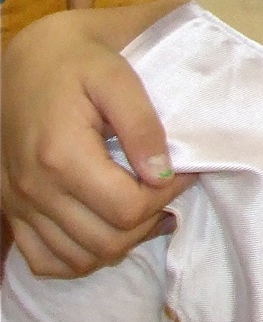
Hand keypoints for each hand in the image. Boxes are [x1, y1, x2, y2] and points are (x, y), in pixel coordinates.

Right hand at [2, 15, 189, 276]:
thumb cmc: (76, 61)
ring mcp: (19, 204)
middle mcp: (35, 189)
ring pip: (80, 258)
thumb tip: (163, 173)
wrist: (24, 61)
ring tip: (148, 211)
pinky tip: (108, 230)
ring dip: (122, 243)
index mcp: (61, 156)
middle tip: (170, 190)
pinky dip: (81, 257)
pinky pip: (46, 260)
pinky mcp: (12, 209)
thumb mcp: (116, 77)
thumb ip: (142, 125)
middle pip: (106, 240)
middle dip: (150, 220)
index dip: (168, 196)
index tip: (187, 171)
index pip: (126, 208)